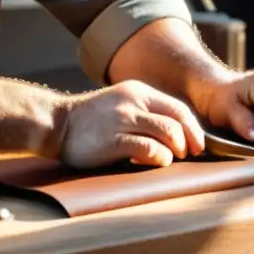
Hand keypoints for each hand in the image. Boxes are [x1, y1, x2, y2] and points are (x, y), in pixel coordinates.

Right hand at [58, 80, 205, 168]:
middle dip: (190, 140)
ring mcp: (123, 119)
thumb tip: (178, 135)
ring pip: (168, 132)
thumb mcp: (121, 105)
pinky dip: (159, 158)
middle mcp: (133, 102)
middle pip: (178, 119)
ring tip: (170, 158)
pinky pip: (148, 149)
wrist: (57, 123)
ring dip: (176, 150)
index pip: (178, 108)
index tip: (197, 145)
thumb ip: (145, 114)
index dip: (193, 128)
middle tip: (188, 155)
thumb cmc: (92, 121)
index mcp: (138, 92)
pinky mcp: (113, 140)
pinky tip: (153, 162)